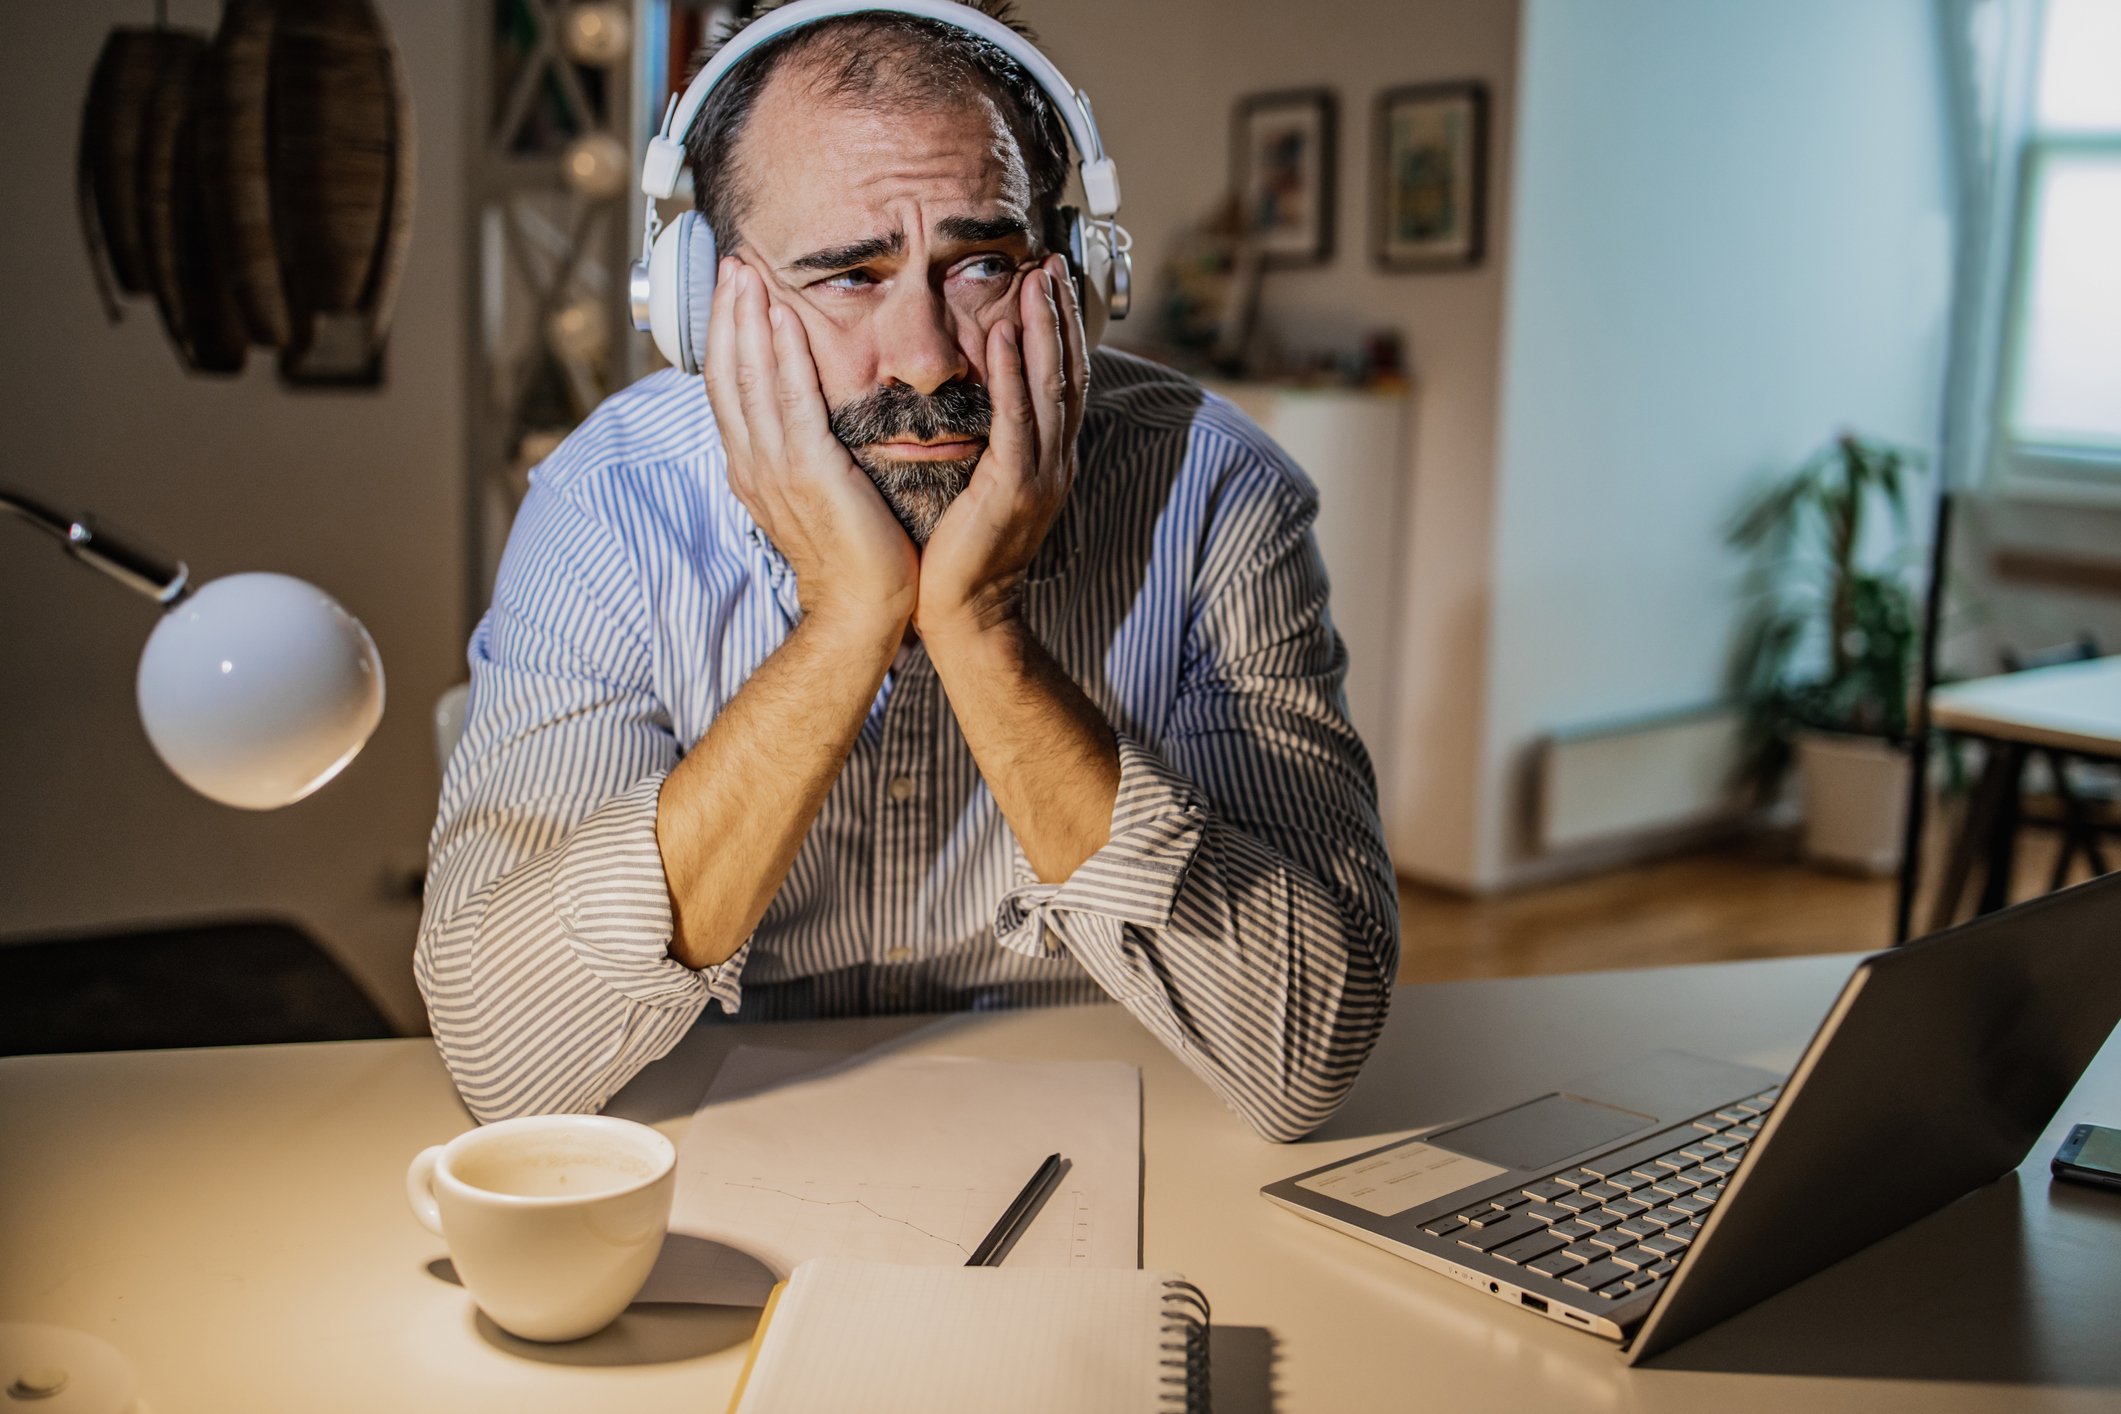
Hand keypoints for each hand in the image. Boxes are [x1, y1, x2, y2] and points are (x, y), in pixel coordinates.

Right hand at [704, 258, 917, 640]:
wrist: (861, 610)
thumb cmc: (852, 555)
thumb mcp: (817, 493)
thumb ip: (803, 454)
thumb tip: (804, 421)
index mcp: (753, 467)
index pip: (729, 388)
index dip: (725, 336)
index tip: (731, 291)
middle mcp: (753, 463)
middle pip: (728, 374)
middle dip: (727, 315)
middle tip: (731, 262)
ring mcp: (775, 467)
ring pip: (750, 378)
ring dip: (747, 320)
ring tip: (747, 272)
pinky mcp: (808, 470)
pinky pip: (790, 400)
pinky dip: (781, 355)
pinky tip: (781, 317)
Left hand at [914, 253, 1086, 640]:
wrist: (962, 614)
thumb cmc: (959, 554)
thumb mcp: (981, 486)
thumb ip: (989, 443)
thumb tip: (974, 400)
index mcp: (1048, 460)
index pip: (1063, 380)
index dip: (1061, 328)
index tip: (1050, 281)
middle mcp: (1055, 461)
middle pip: (1068, 372)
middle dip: (1061, 314)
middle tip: (1052, 261)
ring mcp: (1041, 475)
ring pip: (1050, 387)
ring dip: (1043, 329)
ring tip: (1037, 280)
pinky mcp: (1014, 487)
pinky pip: (1017, 420)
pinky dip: (1011, 375)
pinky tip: (1002, 335)